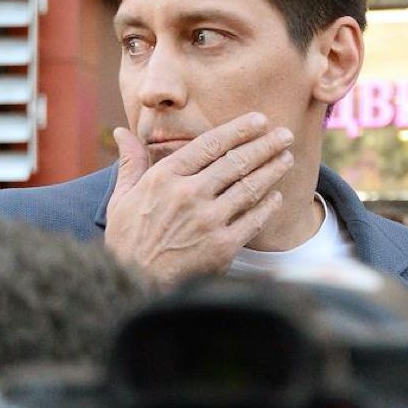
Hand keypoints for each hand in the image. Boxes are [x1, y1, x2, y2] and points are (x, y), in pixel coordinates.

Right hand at [104, 113, 293, 286]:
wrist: (135, 287)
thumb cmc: (127, 242)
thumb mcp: (121, 199)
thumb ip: (130, 163)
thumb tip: (122, 132)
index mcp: (164, 178)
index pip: (209, 144)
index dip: (238, 129)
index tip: (259, 121)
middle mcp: (188, 195)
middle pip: (236, 162)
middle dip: (265, 145)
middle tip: (284, 135)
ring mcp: (207, 221)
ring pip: (249, 187)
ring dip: (272, 170)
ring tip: (286, 159)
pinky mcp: (222, 247)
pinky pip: (253, 220)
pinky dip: (267, 206)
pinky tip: (275, 197)